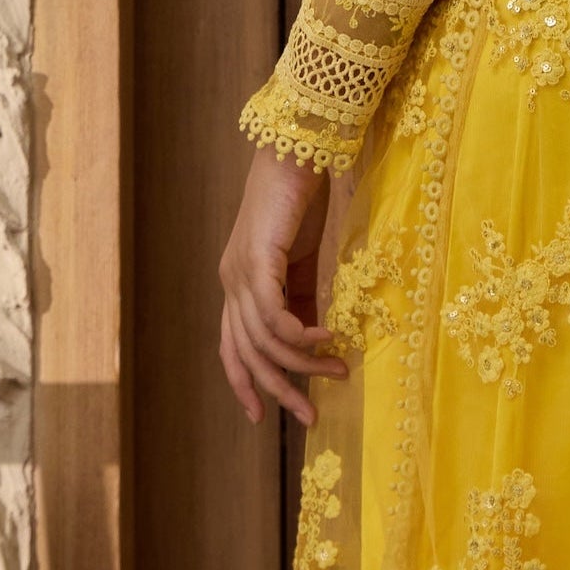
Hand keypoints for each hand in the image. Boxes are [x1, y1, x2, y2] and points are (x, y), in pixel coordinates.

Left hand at [217, 150, 343, 425]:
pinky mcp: (258, 260)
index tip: (264, 416)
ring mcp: (240, 273)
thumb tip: (318, 338)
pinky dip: (301, 334)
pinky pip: (275, 314)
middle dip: (279, 390)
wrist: (296, 153)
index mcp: (237, 285)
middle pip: (248, 354)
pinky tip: (326, 339)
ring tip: (338, 369)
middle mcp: (231, 283)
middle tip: (310, 416)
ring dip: (303, 363)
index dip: (245, 383)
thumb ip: (304, 298)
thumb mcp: (303, 260)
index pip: (232, 348)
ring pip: (264, 339)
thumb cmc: (300, 200)